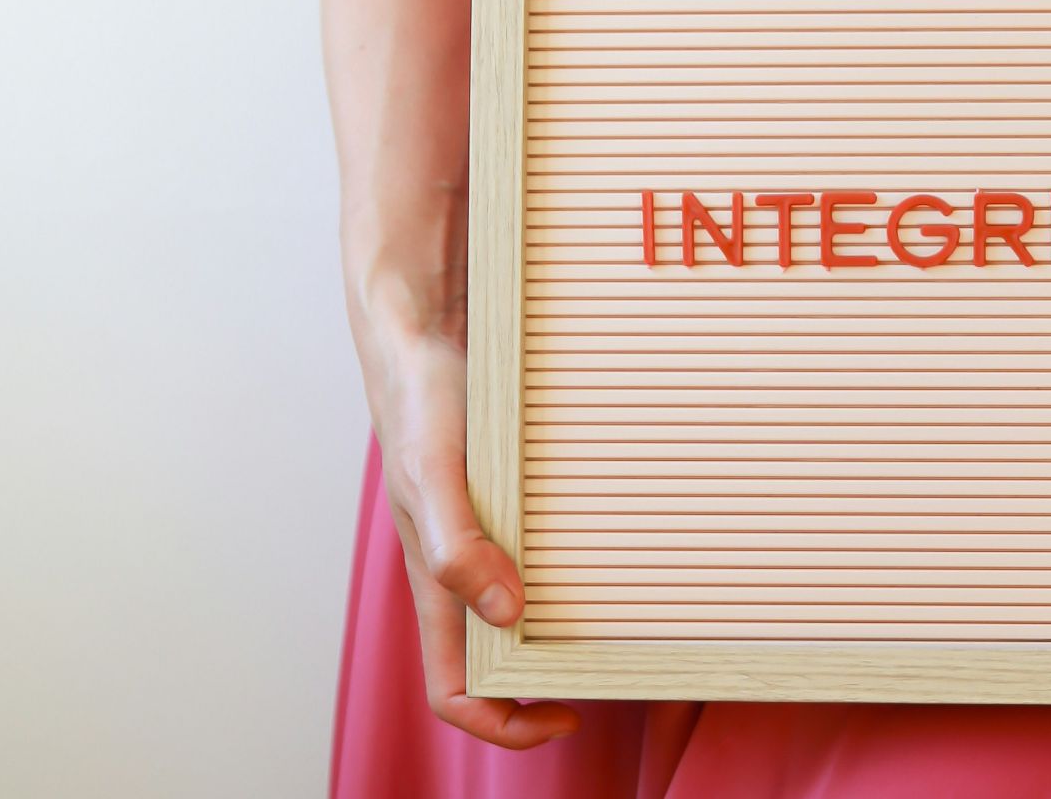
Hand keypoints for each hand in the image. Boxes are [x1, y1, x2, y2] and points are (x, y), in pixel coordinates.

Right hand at [358, 308, 580, 748]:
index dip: (504, 724)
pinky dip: (578, 559)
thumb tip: (505, 615)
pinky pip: (542, 547)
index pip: (456, 690)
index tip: (568, 713)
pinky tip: (622, 540)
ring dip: (568, 620)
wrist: (425, 326)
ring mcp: (486, 532)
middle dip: (550, 679)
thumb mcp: (432, 474)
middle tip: (619, 665)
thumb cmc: (419, 399)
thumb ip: (457, 545)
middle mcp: (461, 567)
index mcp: (434, 582)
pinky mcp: (510, 496)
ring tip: (631, 613)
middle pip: (498, 658)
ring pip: (523, 605)